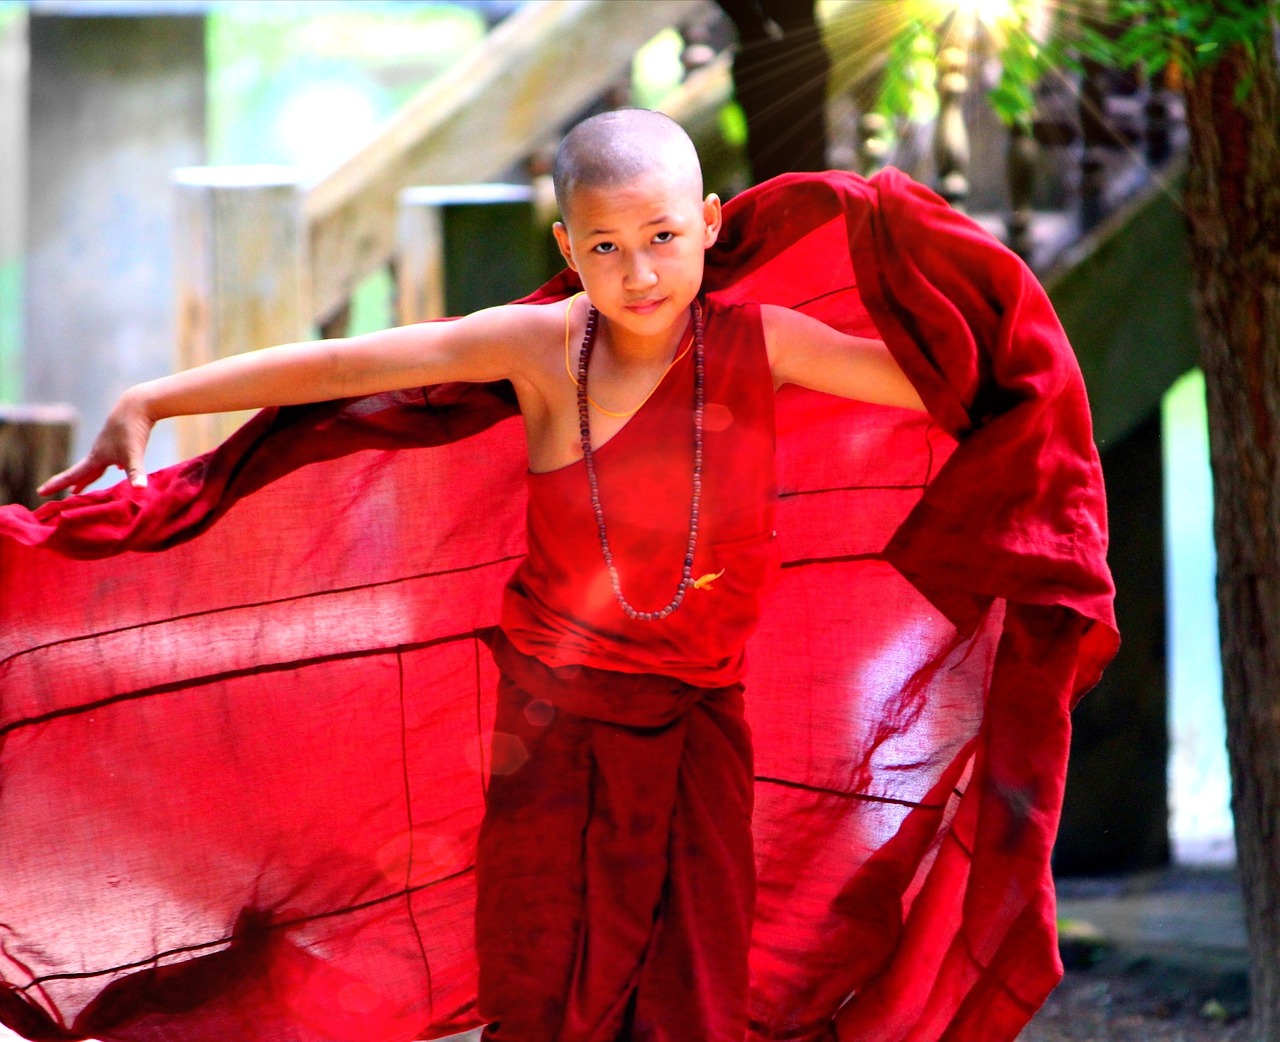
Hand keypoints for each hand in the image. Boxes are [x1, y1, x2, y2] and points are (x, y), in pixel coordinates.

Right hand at [37, 390, 154, 496]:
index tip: (40, 492)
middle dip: (72, 483)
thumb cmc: (132, 430)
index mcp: (97, 457)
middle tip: (61, 494)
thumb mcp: (134, 454)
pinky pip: (113, 457)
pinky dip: (112, 465)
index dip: (57, 484)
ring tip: (80, 486)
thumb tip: (140, 490)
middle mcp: (100, 451)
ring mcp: (110, 444)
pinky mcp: (121, 439)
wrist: (138, 405)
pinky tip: (119, 467)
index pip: (73, 475)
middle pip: (83, 471)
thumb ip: (135, 473)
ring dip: (89, 476)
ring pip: (97, 464)